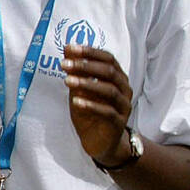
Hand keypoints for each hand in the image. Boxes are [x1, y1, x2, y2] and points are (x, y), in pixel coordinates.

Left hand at [63, 43, 133, 163]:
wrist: (100, 142)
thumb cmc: (90, 113)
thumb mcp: (79, 91)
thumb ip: (76, 73)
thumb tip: (67, 49)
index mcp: (117, 78)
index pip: (107, 59)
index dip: (89, 52)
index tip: (69, 48)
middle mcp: (124, 89)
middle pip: (109, 72)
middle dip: (86, 66)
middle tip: (65, 63)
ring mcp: (123, 106)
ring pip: (109, 91)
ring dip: (87, 84)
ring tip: (67, 81)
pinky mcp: (119, 123)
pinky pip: (107, 112)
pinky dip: (91, 105)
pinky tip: (76, 101)